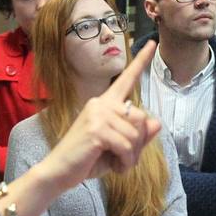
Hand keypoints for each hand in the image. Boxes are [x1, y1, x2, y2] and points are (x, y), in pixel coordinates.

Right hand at [4, 43, 163, 215]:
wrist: (59, 172)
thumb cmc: (87, 160)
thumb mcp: (117, 148)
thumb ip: (137, 135)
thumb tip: (156, 122)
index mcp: (105, 103)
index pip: (126, 79)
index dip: (141, 62)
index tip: (151, 43)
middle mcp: (101, 103)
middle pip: (141, 119)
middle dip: (139, 145)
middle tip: (125, 160)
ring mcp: (98, 114)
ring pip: (136, 135)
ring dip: (132, 156)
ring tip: (117, 164)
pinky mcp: (97, 129)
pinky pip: (127, 146)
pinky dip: (126, 162)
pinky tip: (116, 168)